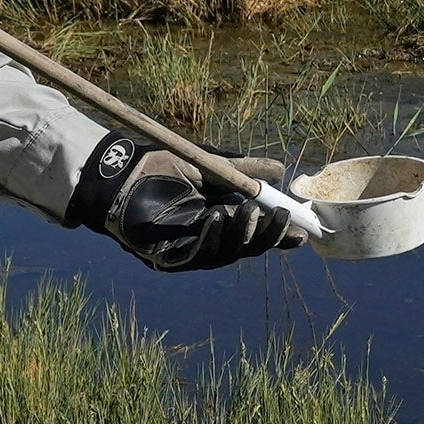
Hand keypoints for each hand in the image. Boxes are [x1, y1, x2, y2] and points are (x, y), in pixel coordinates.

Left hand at [67, 133, 291, 271]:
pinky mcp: (166, 258)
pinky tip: (217, 220)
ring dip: (240, 235)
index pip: (255, 233)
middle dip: (266, 235)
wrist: (121, 170)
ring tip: (247, 212)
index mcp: (221, 219)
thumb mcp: (212, 165)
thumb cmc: (162, 165)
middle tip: (280, 218)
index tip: (302, 230)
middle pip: (246, 247)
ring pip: (224, 254)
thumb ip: (245, 170)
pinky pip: (194, 256)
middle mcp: (208, 238)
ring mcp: (188, 250)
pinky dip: (209, 239)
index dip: (278, 234)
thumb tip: (281, 170)